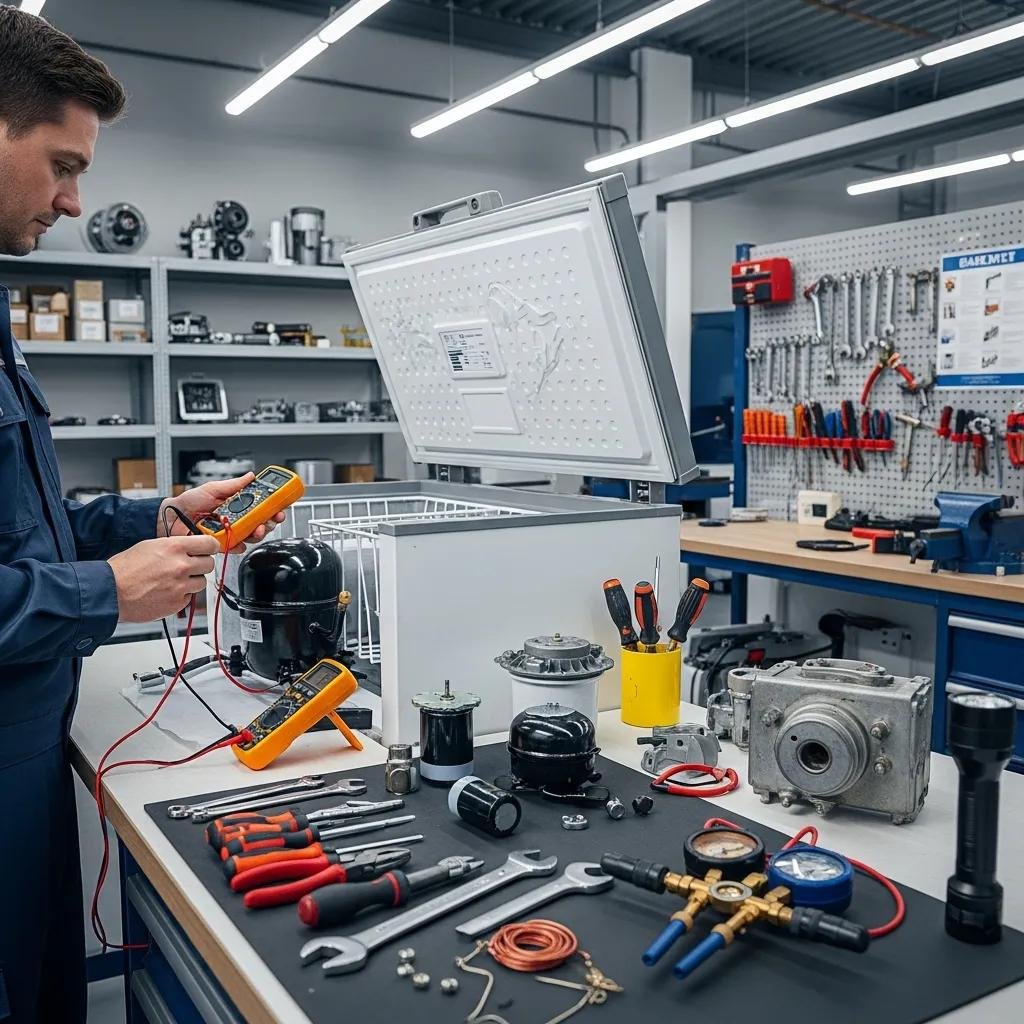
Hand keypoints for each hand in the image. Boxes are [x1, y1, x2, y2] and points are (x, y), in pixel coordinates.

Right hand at [108, 535, 219, 622]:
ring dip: (191, 581)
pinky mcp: (177, 603)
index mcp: (174, 547)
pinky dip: (181, 596)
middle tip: (189, 567)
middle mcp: (181, 566)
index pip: (209, 543)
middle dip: (200, 565)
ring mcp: (180, 586)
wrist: (110, 593)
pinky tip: (166, 592)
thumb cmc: (124, 569)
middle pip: (209, 564)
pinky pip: (189, 598)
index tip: (209, 549)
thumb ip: (173, 546)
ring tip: (173, 581)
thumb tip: (189, 547)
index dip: (210, 547)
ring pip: (201, 582)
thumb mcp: (149, 546)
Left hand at [158, 473, 285, 552]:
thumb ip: (233, 485)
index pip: (260, 507)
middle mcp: (236, 520)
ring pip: (252, 536)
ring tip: (257, 529)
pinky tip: (239, 541)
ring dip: (259, 533)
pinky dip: (240, 545)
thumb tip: (250, 476)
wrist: (171, 517)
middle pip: (261, 522)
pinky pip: (237, 547)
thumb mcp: (213, 489)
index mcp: (236, 505)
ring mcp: (230, 532)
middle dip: (270, 521)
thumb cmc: (188, 502)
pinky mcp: (222, 544)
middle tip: (272, 518)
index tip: (279, 506)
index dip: (272, 507)